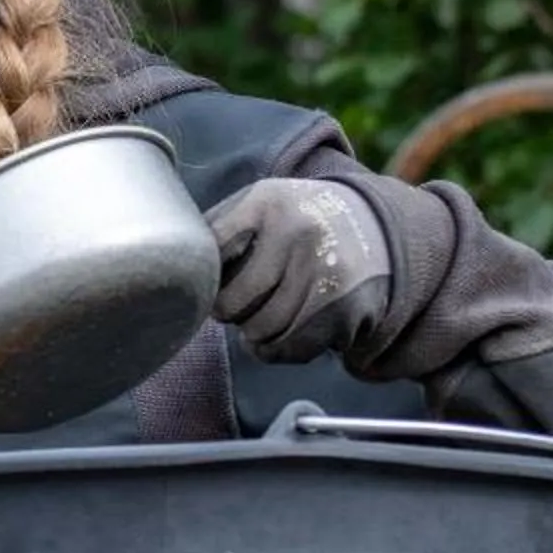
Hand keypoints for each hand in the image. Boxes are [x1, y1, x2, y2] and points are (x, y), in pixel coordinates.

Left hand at [207, 178, 392, 363]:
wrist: (377, 227)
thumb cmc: (296, 221)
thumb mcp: (259, 204)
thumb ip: (217, 228)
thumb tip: (175, 269)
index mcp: (267, 203)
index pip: (210, 251)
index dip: (202, 275)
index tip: (207, 278)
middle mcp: (299, 234)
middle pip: (232, 304)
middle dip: (229, 310)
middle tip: (239, 302)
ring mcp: (326, 274)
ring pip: (261, 332)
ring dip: (254, 333)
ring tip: (263, 314)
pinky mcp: (347, 310)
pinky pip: (292, 349)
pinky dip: (280, 349)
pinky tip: (286, 329)